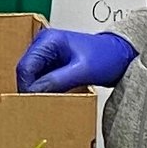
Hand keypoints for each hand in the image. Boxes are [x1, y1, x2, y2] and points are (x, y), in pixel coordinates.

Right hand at [18, 27, 136, 94]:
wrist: (121, 56)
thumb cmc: (106, 56)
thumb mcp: (82, 71)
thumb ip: (56, 80)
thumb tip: (34, 93)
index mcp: (48, 40)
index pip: (25, 66)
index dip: (26, 87)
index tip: (30, 103)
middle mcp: (44, 45)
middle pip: (26, 72)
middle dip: (30, 90)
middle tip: (35, 107)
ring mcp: (48, 55)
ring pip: (33, 78)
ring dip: (37, 91)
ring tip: (44, 105)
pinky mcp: (54, 65)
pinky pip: (42, 80)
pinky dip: (45, 91)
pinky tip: (52, 100)